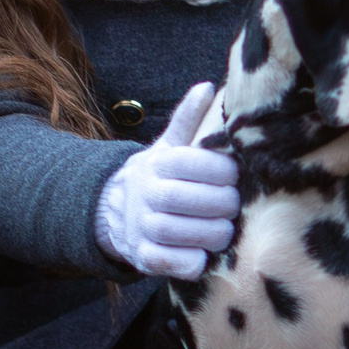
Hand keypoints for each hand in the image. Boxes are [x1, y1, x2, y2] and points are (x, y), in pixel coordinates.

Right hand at [93, 82, 238, 280]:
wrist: (114, 213)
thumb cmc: (157, 178)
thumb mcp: (168, 148)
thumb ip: (188, 120)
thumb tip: (207, 86)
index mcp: (156, 164)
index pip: (190, 162)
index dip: (219, 170)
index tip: (233, 175)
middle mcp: (144, 194)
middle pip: (184, 199)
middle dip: (220, 204)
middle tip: (234, 205)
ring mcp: (140, 227)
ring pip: (178, 232)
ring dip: (210, 233)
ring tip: (224, 230)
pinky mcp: (142, 257)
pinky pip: (168, 262)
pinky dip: (189, 261)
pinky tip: (203, 254)